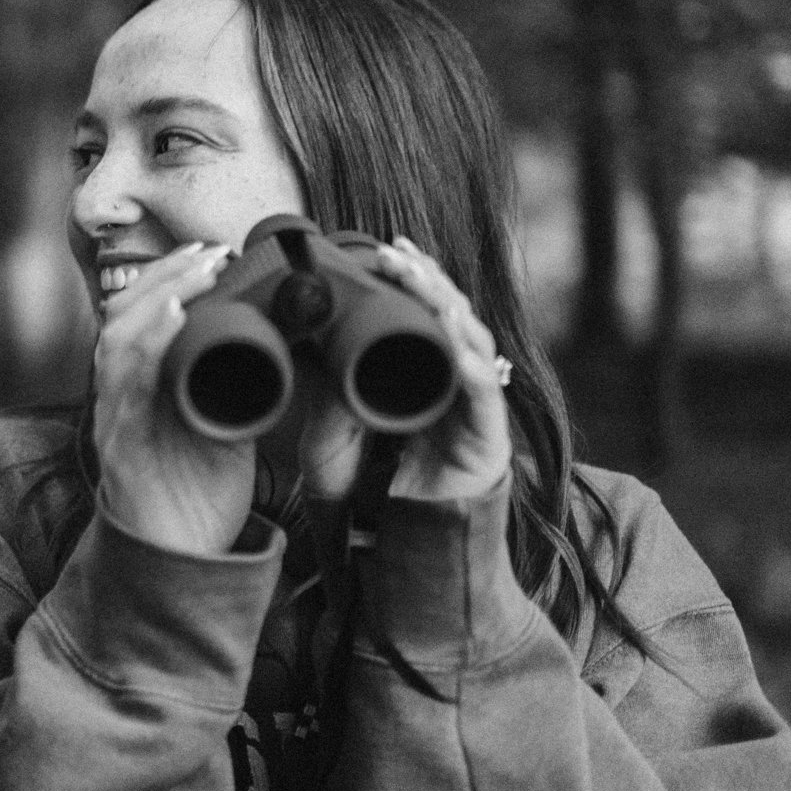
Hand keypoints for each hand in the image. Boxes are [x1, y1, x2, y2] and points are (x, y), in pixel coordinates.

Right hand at [92, 242, 252, 557]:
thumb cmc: (197, 496)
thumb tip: (280, 344)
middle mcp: (120, 397)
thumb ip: (232, 387)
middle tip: (211, 253)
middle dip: (164, 275)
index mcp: (141, 388)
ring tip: (198, 273)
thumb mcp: (222, 428)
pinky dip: (147, 344)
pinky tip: (172, 318)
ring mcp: (116, 420)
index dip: (169, 277)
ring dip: (158, 297)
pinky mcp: (122, 447)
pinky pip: (125, 385)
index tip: (212, 252)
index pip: (139, 315)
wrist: (177, 565)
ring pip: (116, 340)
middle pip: (121, 315)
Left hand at [292, 237, 512, 505]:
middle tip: (397, 253)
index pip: (424, 313)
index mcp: (426, 373)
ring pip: (471, 345)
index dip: (411, 279)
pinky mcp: (489, 437)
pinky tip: (454, 345)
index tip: (385, 250)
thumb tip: (301, 345)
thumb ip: (330, 393)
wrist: (403, 540)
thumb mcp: (340, 431)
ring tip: (425, 284)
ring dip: (449, 310)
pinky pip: (484, 395)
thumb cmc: (376, 488)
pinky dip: (469, 368)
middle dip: (426, 281)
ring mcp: (475, 408)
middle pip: (450, 317)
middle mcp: (455, 382)